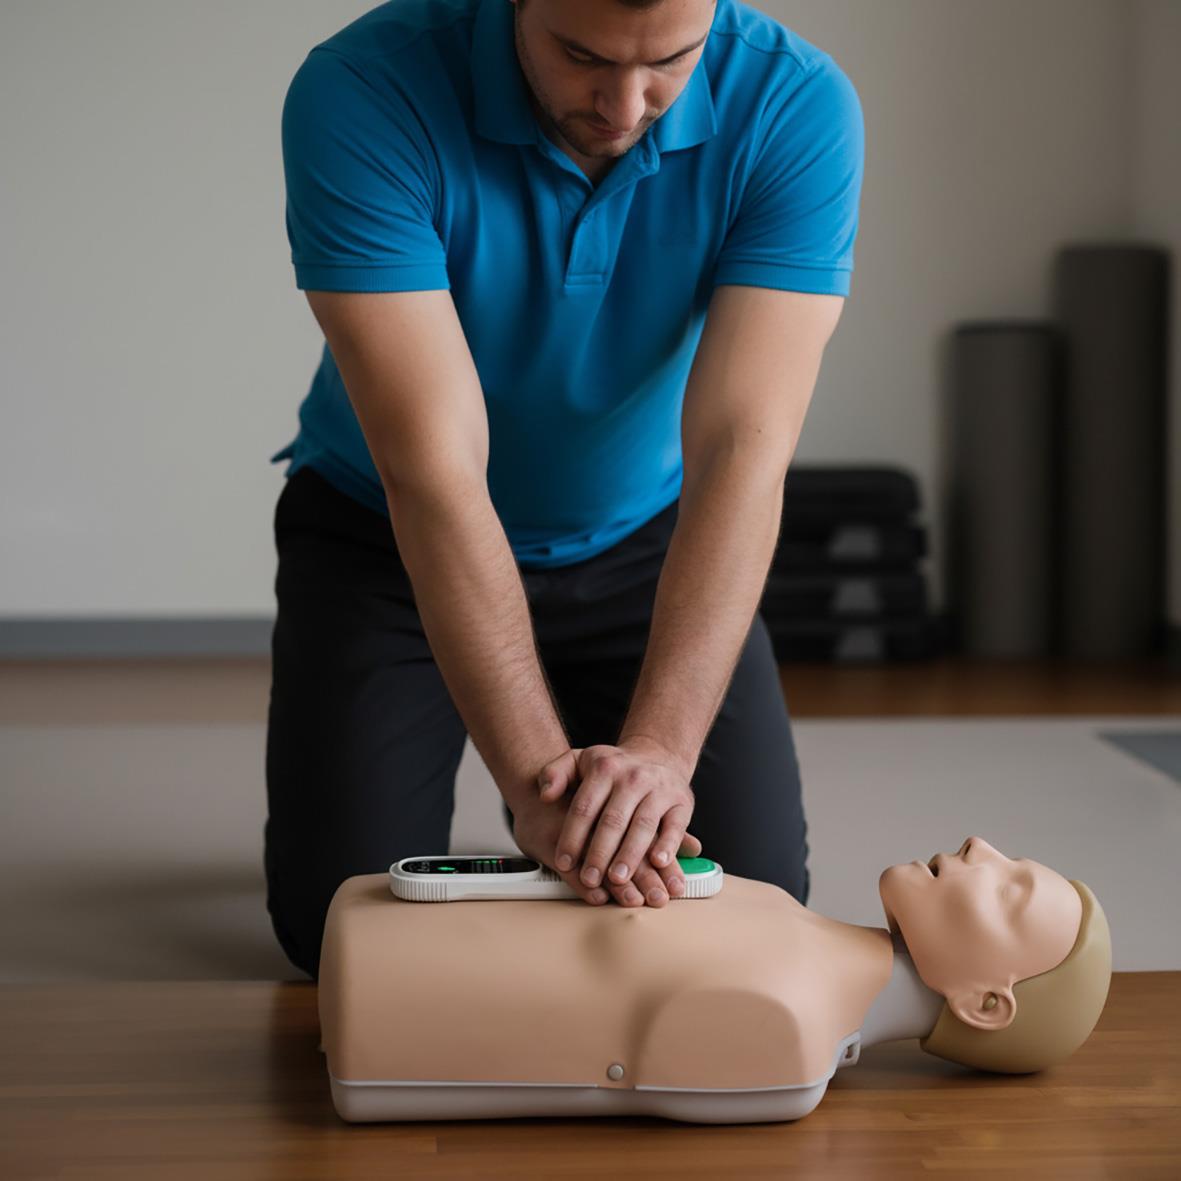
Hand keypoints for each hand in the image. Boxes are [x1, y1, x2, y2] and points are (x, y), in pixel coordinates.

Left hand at [536, 736, 698, 903]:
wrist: (657, 756)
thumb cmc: (612, 768)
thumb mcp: (578, 760)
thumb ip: (555, 773)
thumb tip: (545, 795)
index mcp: (604, 768)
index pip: (584, 807)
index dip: (572, 836)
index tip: (564, 862)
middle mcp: (633, 777)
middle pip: (613, 820)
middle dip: (599, 853)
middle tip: (589, 879)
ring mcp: (659, 789)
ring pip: (643, 825)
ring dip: (630, 855)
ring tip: (618, 879)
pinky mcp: (681, 802)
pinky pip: (675, 825)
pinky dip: (668, 844)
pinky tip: (659, 863)